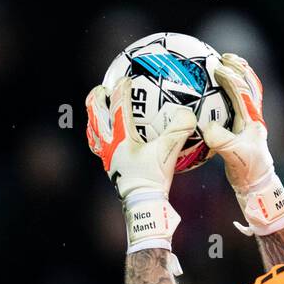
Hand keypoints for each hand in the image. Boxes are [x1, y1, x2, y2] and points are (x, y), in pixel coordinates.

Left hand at [86, 76, 196, 255]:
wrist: (143, 206)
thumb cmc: (153, 179)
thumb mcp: (169, 152)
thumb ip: (179, 129)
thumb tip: (189, 112)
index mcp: (120, 137)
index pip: (118, 106)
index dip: (123, 89)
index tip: (127, 77)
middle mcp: (108, 145)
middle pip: (95, 116)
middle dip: (96, 99)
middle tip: (101, 89)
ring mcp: (107, 157)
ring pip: (94, 133)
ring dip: (95, 119)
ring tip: (99, 110)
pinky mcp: (111, 168)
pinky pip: (102, 148)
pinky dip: (104, 138)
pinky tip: (112, 138)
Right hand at [198, 53, 283, 235]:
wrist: (256, 185)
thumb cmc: (247, 171)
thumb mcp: (233, 156)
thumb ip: (221, 140)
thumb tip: (206, 126)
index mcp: (252, 119)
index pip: (243, 91)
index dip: (231, 76)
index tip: (216, 66)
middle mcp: (253, 117)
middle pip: (249, 85)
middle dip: (238, 68)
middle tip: (223, 56)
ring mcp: (248, 123)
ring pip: (244, 93)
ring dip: (235, 78)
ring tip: (221, 66)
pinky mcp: (241, 130)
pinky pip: (234, 105)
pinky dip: (226, 95)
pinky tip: (212, 93)